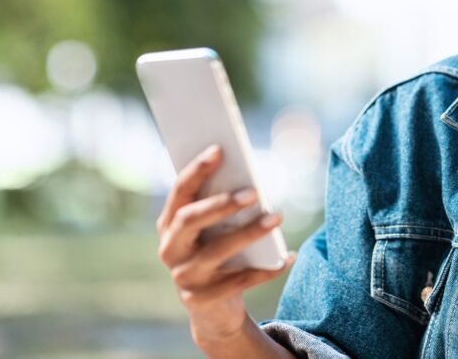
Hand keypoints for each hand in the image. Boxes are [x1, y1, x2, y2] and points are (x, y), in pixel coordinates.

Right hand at [155, 144, 295, 347]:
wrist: (211, 308)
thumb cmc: (216, 251)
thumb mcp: (214, 229)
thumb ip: (222, 205)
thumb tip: (249, 179)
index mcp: (169, 224)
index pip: (180, 191)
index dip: (197, 170)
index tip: (219, 149)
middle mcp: (170, 249)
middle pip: (190, 220)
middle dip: (221, 204)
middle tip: (254, 191)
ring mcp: (184, 276)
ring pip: (217, 250)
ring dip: (250, 232)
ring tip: (277, 216)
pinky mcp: (203, 300)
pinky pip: (240, 281)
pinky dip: (267, 268)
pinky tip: (288, 256)